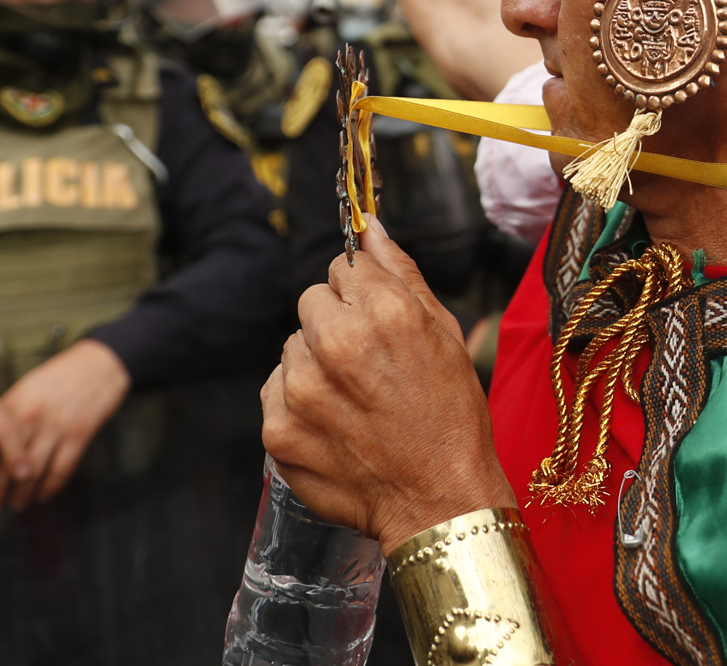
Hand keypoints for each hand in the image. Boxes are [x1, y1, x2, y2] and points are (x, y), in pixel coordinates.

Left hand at [0, 339, 130, 510]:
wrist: (99, 363)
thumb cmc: (61, 376)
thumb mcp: (28, 387)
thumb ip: (9, 413)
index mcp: (15, 404)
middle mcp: (32, 417)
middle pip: (8, 462)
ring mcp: (57, 426)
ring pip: (34, 470)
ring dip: (24, 493)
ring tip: (18, 505)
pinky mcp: (80, 433)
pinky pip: (62, 468)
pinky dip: (52, 486)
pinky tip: (45, 495)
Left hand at [263, 218, 513, 550]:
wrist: (439, 500)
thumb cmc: (451, 416)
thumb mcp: (444, 333)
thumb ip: (400, 272)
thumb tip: (369, 227)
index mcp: (383, 311)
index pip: (343, 268)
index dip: (364, 295)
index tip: (379, 323)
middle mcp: (336, 343)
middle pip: (311, 301)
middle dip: (336, 323)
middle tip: (368, 365)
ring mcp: (301, 389)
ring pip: (293, 346)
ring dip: (315, 364)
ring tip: (354, 399)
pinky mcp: (278, 430)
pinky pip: (276, 390)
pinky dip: (299, 403)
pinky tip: (335, 424)